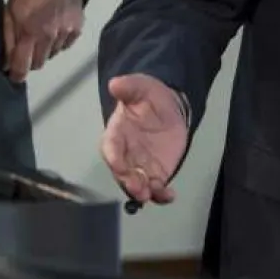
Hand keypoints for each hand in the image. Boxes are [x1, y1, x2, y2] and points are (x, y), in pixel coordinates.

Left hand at [2, 0, 83, 81]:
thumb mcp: (10, 10)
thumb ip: (9, 39)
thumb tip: (7, 64)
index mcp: (29, 31)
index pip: (23, 66)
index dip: (17, 75)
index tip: (14, 76)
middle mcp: (50, 36)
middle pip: (39, 63)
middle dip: (30, 60)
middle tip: (27, 46)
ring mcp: (66, 32)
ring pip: (53, 54)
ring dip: (45, 49)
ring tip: (42, 31)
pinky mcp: (78, 27)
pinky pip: (66, 45)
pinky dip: (59, 41)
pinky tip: (55, 27)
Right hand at [100, 73, 187, 204]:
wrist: (168, 107)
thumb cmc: (149, 97)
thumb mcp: (141, 87)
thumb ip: (129, 87)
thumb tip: (115, 83)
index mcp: (117, 133)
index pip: (110, 147)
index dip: (112, 156)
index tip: (117, 163)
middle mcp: (125, 154)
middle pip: (122, 172)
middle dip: (127, 181)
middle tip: (136, 188)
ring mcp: (140, 166)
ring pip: (137, 183)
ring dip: (142, 191)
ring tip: (150, 194)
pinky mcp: (156, 173)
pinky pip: (156, 188)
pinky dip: (161, 195)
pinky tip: (168, 195)